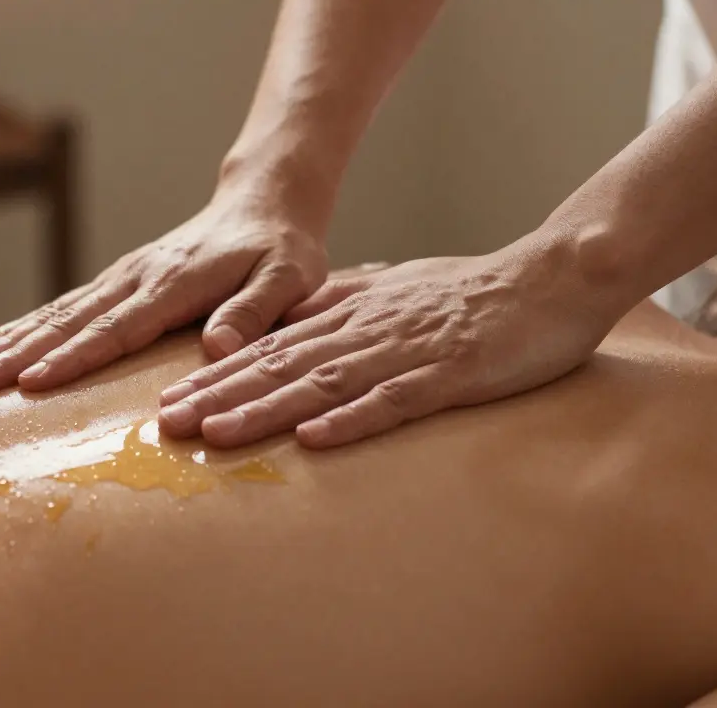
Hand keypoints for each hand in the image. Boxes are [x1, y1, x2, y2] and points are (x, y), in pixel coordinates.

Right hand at [0, 199, 326, 391]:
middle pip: (71, 321)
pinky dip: (27, 325)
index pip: (116, 328)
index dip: (74, 358)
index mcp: (174, 284)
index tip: (32, 382)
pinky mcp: (120, 280)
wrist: (264, 205)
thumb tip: (218, 348)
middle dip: (21, 353)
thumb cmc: (281, 252)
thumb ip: (254, 313)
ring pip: (59, 312)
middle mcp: (138, 277)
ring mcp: (124, 276)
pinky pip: (67, 306)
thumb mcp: (287, 281)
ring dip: (13, 340)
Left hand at [156, 249, 618, 448]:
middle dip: (219, 395)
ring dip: (266, 409)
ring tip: (216, 433)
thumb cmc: (472, 290)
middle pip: (280, 367)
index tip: (167, 401)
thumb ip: (342, 303)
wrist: (550, 276)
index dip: (216, 376)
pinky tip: (315, 440)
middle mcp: (367, 331)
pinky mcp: (450, 374)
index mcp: (352, 316)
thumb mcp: (394, 289)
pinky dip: (353, 419)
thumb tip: (292, 318)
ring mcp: (407, 352)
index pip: (270, 349)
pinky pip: (395, 400)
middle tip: (166, 425)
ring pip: (323, 383)